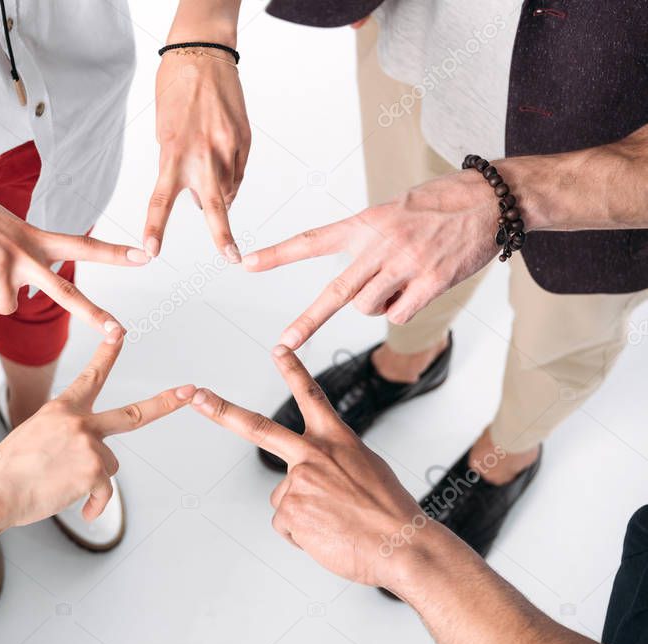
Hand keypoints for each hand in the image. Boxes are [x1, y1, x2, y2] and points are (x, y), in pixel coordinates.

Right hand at [0, 155, 148, 332]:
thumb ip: (19, 256)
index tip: (146, 256)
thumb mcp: (0, 227)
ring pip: (7, 307)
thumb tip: (19, 296)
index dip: (115, 253)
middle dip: (94, 315)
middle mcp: (22, 252)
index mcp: (32, 235)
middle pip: (65, 291)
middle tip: (120, 331)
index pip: (82, 245)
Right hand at [0, 327, 193, 527]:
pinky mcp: (93, 471)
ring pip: (110, 466)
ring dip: (93, 481)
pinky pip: (105, 493)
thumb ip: (68, 438)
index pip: (92, 375)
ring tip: (60, 485)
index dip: (109, 353)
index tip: (121, 332)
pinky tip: (79, 509)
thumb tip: (96, 460)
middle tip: (189, 391)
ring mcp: (89, 445)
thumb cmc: (8, 471)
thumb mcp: (34, 437)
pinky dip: (94, 505)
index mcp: (62, 408)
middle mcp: (80, 421)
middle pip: (135, 413)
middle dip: (166, 403)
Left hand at [145, 46, 250, 262]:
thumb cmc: (176, 91)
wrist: (203, 55)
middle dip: (222, 237)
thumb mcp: (164, 132)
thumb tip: (198, 197)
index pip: (160, 199)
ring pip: (227, 190)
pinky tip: (222, 161)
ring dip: (219, 195)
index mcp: (173, 152)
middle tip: (231, 257)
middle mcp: (202, 154)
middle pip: (213, 206)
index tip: (152, 251)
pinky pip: (238, 173)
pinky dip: (229, 177)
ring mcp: (227, 148)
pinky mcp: (244, 141)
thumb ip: (178, 167)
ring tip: (209, 171)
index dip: (155, 228)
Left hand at [190, 345, 427, 589]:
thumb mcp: (366, 469)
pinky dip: (304, 535)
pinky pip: (286, 524)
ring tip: (338, 523)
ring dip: (305, 515)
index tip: (278, 348)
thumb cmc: (389, 512)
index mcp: (337, 439)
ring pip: (284, 498)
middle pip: (257, 428)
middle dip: (221, 410)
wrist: (403, 545)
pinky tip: (329, 536)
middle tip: (194, 395)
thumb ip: (331, 462)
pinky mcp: (290, 511)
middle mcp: (313, 454)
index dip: (293, 370)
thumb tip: (304, 478)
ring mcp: (298, 481)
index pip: (311, 396)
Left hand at [244, 170, 499, 347]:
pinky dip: (402, 310)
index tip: (248, 263)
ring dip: (374, 305)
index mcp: (366, 223)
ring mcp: (405, 265)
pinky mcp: (431, 283)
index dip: (279, 254)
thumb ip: (370, 241)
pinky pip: (399, 314)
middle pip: (336, 292)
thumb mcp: (395, 210)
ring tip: (397, 281)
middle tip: (284, 344)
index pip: (313, 240)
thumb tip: (358, 282)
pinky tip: (418, 289)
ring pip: (367, 307)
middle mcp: (380, 244)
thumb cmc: (442, 203)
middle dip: (307, 321)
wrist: (494, 199)